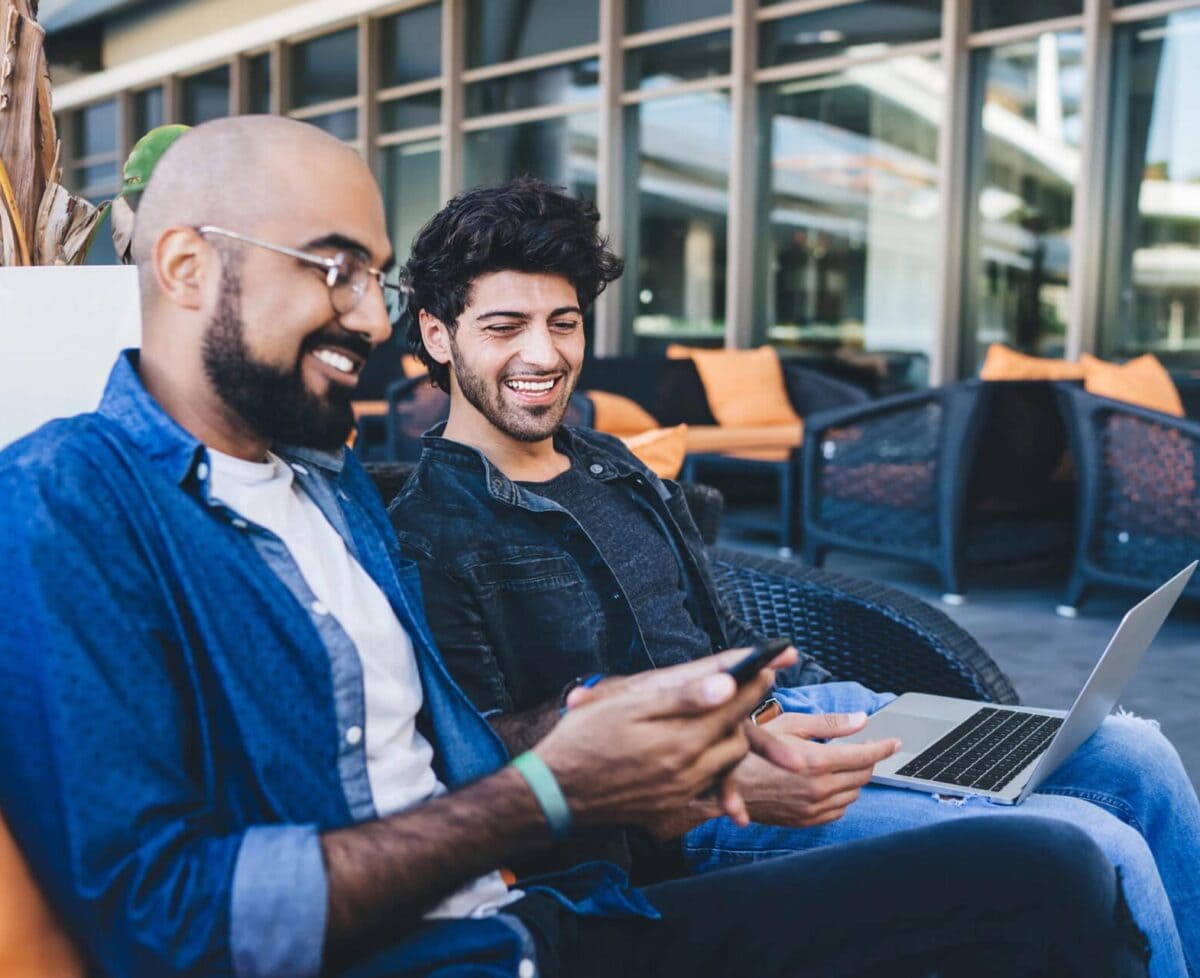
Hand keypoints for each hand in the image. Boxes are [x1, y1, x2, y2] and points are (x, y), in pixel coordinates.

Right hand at [536, 647, 795, 829]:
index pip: (732, 709)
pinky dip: (715, 769)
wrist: (554, 793)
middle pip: (737, 739)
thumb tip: (727, 684)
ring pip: (726, 764)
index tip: (767, 665)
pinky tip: (706, 756)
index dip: (752, 684)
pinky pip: (707, 786)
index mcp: (681, 742)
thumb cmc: (584, 740)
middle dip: (747, 712)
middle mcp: (688, 772)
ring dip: (733, 740)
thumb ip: (682, 697)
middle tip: (748, 688)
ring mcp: (680, 793)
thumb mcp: (627, 707)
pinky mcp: (669, 806)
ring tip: (729, 719)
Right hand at [733, 711, 900, 827]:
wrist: (729, 785)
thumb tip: (861, 720)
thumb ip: (829, 724)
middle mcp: (819, 788)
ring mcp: (814, 808)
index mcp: (816, 761)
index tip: (894, 742)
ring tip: (840, 763)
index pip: (864, 756)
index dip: (882, 747)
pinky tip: (828, 783)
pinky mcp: (807, 821)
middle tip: (863, 748)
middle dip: (868, 760)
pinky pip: (839, 811)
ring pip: (853, 794)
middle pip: (862, 775)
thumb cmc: (754, 750)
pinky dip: (841, 796)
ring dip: (854, 778)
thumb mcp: (789, 725)